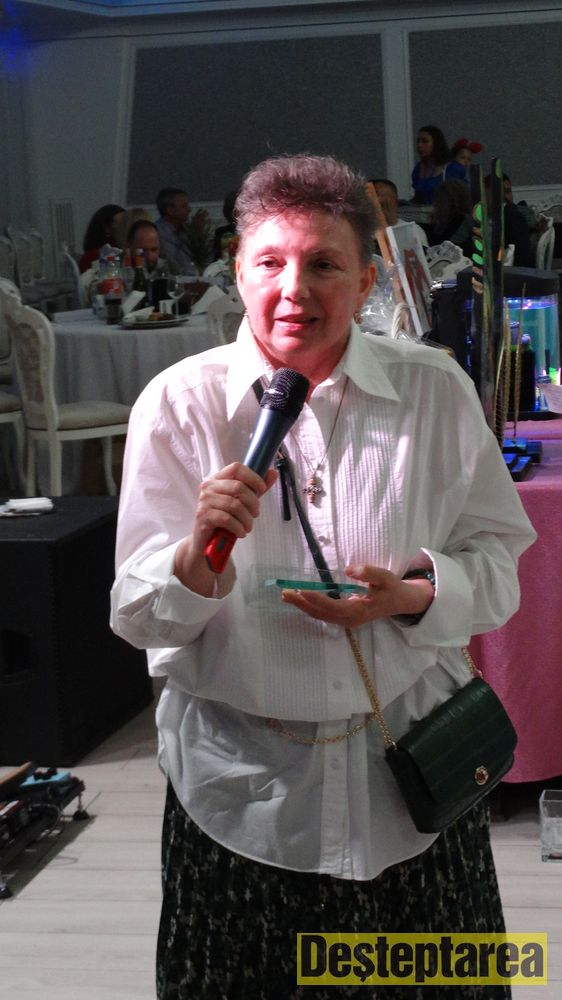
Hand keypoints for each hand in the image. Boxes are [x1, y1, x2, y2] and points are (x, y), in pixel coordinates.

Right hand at [174, 463, 277, 593]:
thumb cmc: (223, 519)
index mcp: (217, 479)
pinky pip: (227, 519)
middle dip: (253, 502)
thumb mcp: (241, 502)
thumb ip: (255, 488)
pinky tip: (241, 533)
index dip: (252, 477)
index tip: (262, 489)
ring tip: (248, 527)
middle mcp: (208, 487)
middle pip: (238, 487)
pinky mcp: (203, 516)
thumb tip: (273, 473)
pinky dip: (238, 528)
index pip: (236, 468)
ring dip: (247, 519)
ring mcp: (204, 501)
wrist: (205, 541)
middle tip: (255, 514)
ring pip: (234, 505)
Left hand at [280, 564, 433, 627]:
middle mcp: (350, 619)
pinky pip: (323, 614)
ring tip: (286, 596)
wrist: (399, 602)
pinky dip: (309, 607)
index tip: (302, 591)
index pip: (333, 606)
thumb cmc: (391, 588)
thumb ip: (369, 573)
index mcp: (359, 610)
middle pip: (321, 614)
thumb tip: (350, 569)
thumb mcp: (386, 578)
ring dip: (302, 606)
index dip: (316, 599)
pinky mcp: (344, 617)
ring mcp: (346, 620)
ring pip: (320, 615)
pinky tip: (299, 599)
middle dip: (302, 604)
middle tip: (285, 593)